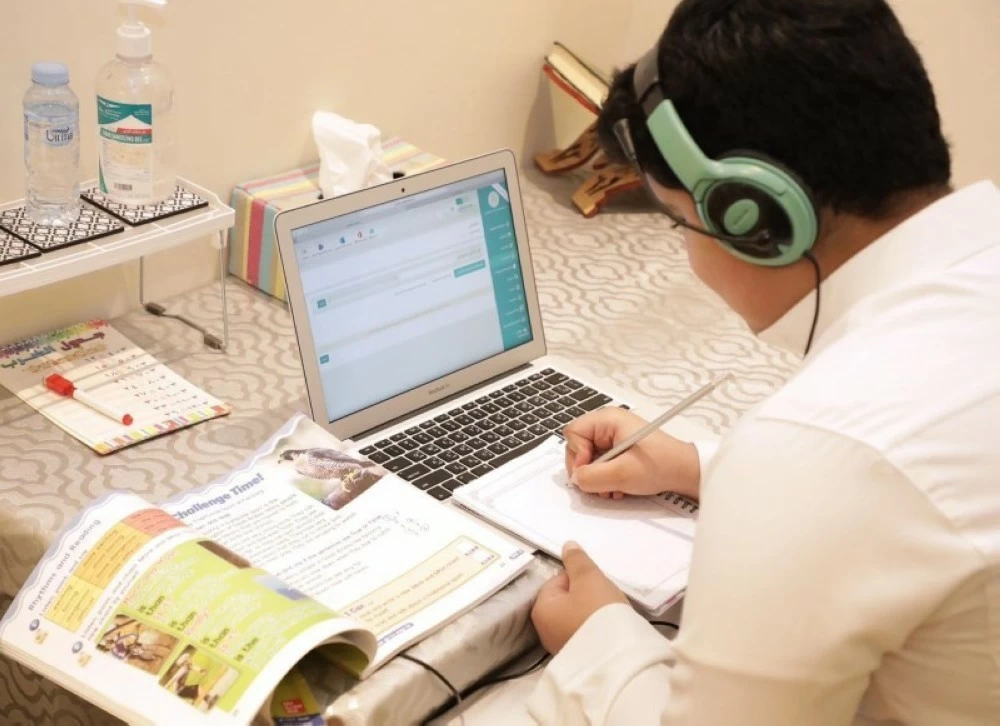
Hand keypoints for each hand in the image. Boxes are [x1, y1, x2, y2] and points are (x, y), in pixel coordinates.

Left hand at [531, 541, 627, 653]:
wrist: (618, 658)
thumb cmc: (598, 612)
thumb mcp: (588, 578)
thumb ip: (577, 560)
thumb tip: (567, 546)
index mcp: (541, 609)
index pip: (559, 580)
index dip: (580, 578)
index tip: (596, 586)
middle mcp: (544, 630)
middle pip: (568, 599)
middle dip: (586, 596)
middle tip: (604, 600)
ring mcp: (560, 647)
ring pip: (577, 617)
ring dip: (592, 613)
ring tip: (610, 615)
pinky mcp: (577, 659)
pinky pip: (585, 634)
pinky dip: (596, 629)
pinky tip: (609, 630)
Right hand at [563, 407, 700, 499]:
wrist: (686, 472)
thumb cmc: (662, 465)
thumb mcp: (622, 474)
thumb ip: (592, 477)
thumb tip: (576, 479)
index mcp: (609, 419)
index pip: (574, 432)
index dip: (577, 454)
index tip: (589, 470)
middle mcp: (609, 425)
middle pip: (579, 446)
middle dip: (587, 469)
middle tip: (599, 484)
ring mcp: (614, 437)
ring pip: (589, 458)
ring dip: (597, 477)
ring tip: (613, 488)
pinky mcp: (620, 449)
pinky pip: (601, 463)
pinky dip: (606, 477)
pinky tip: (618, 486)